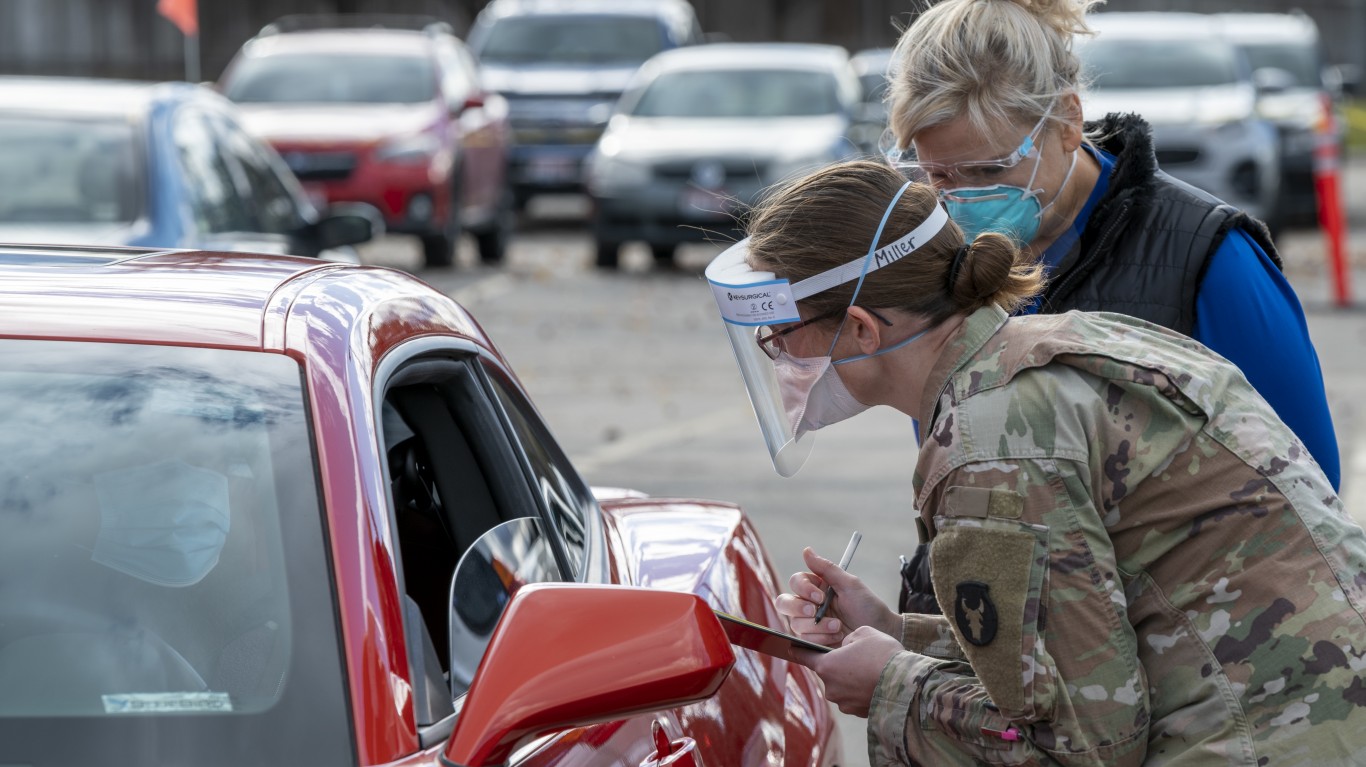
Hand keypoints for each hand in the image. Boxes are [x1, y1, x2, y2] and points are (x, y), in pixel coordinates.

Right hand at [775, 547, 899, 646]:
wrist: (880, 633)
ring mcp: (809, 625)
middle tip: (815, 613)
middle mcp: (809, 605)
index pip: (796, 582)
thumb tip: (806, 550)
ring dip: (817, 627)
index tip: (820, 596)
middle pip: (785, 603)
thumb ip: (827, 569)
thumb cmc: (868, 606)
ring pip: (795, 623)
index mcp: (817, 587)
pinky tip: (837, 638)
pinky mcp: (813, 642)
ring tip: (838, 627)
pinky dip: (821, 638)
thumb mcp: (850, 585)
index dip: (803, 589)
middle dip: (798, 608)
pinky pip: (804, 640)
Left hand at [789, 626, 903, 716]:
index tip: (791, 648)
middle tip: (860, 658)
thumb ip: (849, 639)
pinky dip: (862, 691)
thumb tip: (847, 648)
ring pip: (843, 686)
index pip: (805, 657)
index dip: (798, 651)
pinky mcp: (858, 713)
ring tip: (872, 671)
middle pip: (829, 672)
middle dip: (840, 665)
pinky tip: (876, 683)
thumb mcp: (865, 633)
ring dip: (852, 679)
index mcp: (827, 666)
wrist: (907, 684)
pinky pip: (855, 697)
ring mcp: (844, 703)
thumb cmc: (884, 655)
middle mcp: (831, 688)